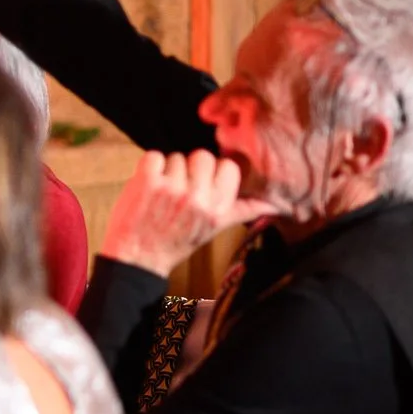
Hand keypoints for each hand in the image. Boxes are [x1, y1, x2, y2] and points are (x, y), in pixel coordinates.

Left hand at [100, 151, 278, 277]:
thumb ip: (242, 211)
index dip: (214, 171)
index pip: (228, 167)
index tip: (203, 183)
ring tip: (162, 192)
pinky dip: (149, 167)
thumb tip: (275, 205)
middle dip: (191, 168)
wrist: (137, 258)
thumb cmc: (175, 241)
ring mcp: (172, 189)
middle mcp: (198, 198)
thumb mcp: (213, 228)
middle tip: (180, 188)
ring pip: (177, 157)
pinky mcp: (147, 182)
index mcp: (218, 209)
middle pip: (203, 156)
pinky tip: (148, 185)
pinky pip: (155, 156)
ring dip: (168, 170)